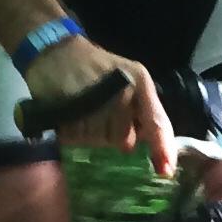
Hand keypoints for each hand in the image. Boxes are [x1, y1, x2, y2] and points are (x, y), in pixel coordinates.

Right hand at [27, 35, 173, 177]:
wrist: (56, 51)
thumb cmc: (97, 68)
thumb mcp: (129, 78)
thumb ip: (144, 110)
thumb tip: (154, 145)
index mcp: (139, 82)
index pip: (157, 122)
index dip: (162, 148)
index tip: (165, 170)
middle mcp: (121, 91)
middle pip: (125, 140)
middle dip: (115, 134)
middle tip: (100, 111)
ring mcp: (94, 101)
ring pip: (101, 141)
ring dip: (93, 133)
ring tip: (83, 109)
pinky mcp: (70, 110)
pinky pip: (78, 138)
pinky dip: (74, 132)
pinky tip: (70, 114)